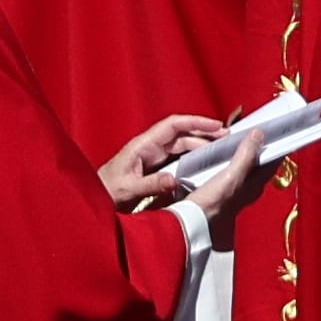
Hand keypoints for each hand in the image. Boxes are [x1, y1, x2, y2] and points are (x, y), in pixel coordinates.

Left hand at [104, 110, 253, 222]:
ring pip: (181, 145)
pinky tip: (205, 162)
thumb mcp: (128, 190)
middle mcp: (149, 147)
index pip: (173, 125)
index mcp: (142, 145)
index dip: (196, 122)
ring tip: (221, 148)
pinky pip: (177, 157)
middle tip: (227, 138)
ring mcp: (152, 156)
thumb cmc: (106, 192)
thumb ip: (150, 185)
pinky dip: (192, 156)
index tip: (217, 126)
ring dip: (200, 145)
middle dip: (204, 133)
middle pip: (182, 134)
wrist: (93, 199)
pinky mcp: (154, 166)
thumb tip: (174, 180)